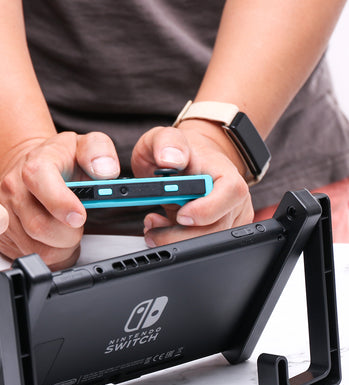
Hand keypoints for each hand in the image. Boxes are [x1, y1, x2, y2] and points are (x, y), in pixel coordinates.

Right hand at [0, 131, 119, 269]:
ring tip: (67, 231)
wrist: (28, 169)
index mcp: (35, 164)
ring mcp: (4, 214)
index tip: (80, 216)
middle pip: (40, 226)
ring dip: (61, 247)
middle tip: (78, 223)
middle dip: (69, 234)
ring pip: (36, 249)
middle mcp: (13, 189)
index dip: (61, 203)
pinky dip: (50, 255)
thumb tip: (106, 170)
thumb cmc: (58, 162)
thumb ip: (99, 151)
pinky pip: (28, 256)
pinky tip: (54, 240)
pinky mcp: (0, 235)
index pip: (40, 181)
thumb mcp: (83, 145)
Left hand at [131, 122, 252, 246]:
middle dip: (178, 234)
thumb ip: (166, 142)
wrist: (187, 162)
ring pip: (205, 242)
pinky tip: (164, 228)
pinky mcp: (218, 231)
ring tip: (154, 225)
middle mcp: (232, 199)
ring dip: (173, 239)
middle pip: (215, 228)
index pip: (229, 194)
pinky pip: (198, 245)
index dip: (205, 209)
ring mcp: (228, 218)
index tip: (179, 214)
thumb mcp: (164, 137)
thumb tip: (170, 159)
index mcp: (225, 173)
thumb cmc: (180, 152)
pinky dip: (176, 242)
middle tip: (153, 227)